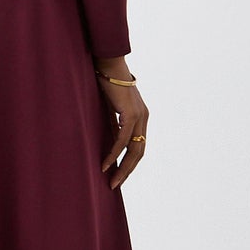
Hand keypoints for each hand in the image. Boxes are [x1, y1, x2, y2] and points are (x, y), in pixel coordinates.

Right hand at [94, 58, 148, 189]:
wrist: (108, 64)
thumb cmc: (106, 82)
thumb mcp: (110, 108)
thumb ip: (112, 123)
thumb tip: (108, 141)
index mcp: (141, 116)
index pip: (138, 146)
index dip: (129, 163)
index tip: (118, 175)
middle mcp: (144, 117)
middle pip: (139, 152)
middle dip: (127, 171)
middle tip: (115, 185)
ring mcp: (139, 115)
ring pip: (134, 149)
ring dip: (122, 167)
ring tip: (111, 181)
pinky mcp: (131, 113)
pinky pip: (123, 139)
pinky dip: (114, 154)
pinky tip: (105, 164)